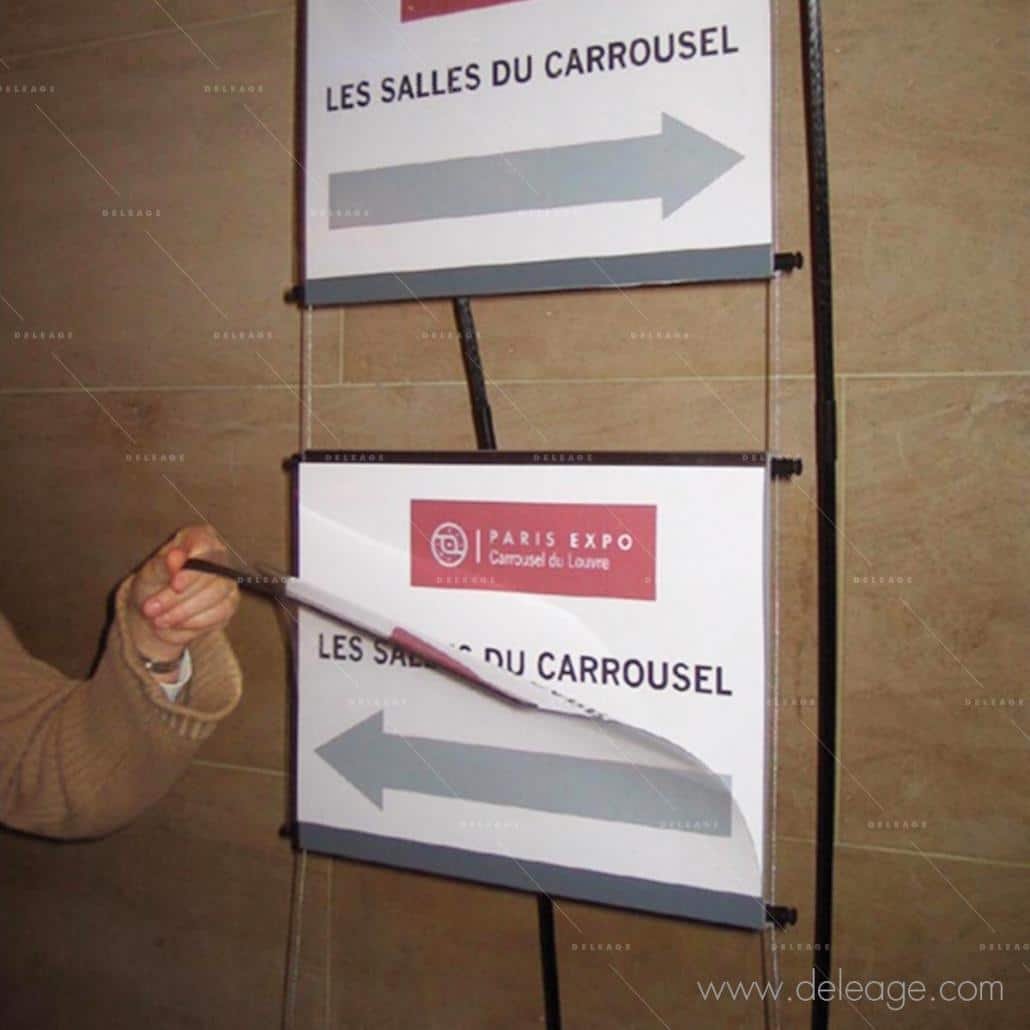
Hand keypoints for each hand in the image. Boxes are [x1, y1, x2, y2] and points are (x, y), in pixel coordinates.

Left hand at [126, 525, 240, 667]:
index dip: (192, 568)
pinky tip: (176, 624)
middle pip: (210, 574)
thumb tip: (176, 556)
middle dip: (178, 596)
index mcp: (197, 539)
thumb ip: (163, 565)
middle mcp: (217, 557)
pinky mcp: (229, 603)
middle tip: (151, 609)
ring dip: (183, 611)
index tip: (175, 585)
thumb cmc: (152, 585)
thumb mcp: (149, 574)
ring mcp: (226, 581)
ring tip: (158, 619)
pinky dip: (194, 622)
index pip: (205, 545)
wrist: (155, 612)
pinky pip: (219, 613)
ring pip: (215, 596)